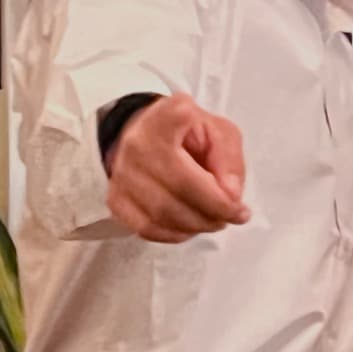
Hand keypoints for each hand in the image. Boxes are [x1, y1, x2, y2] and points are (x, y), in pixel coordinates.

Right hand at [105, 92, 248, 243]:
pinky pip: (149, 229)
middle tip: (236, 214)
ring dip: (199, 225)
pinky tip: (192, 225)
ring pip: (164, 214)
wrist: (144, 140)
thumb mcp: (217, 132)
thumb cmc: (186, 136)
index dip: (191, 131)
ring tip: (217, 219)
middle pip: (181, 186)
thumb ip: (229, 158)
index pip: (174, 118)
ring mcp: (122, 175)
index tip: (203, 139)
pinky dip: (177, 234)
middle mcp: (136, 145)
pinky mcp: (116, 200)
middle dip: (216, 209)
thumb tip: (230, 195)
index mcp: (163, 119)